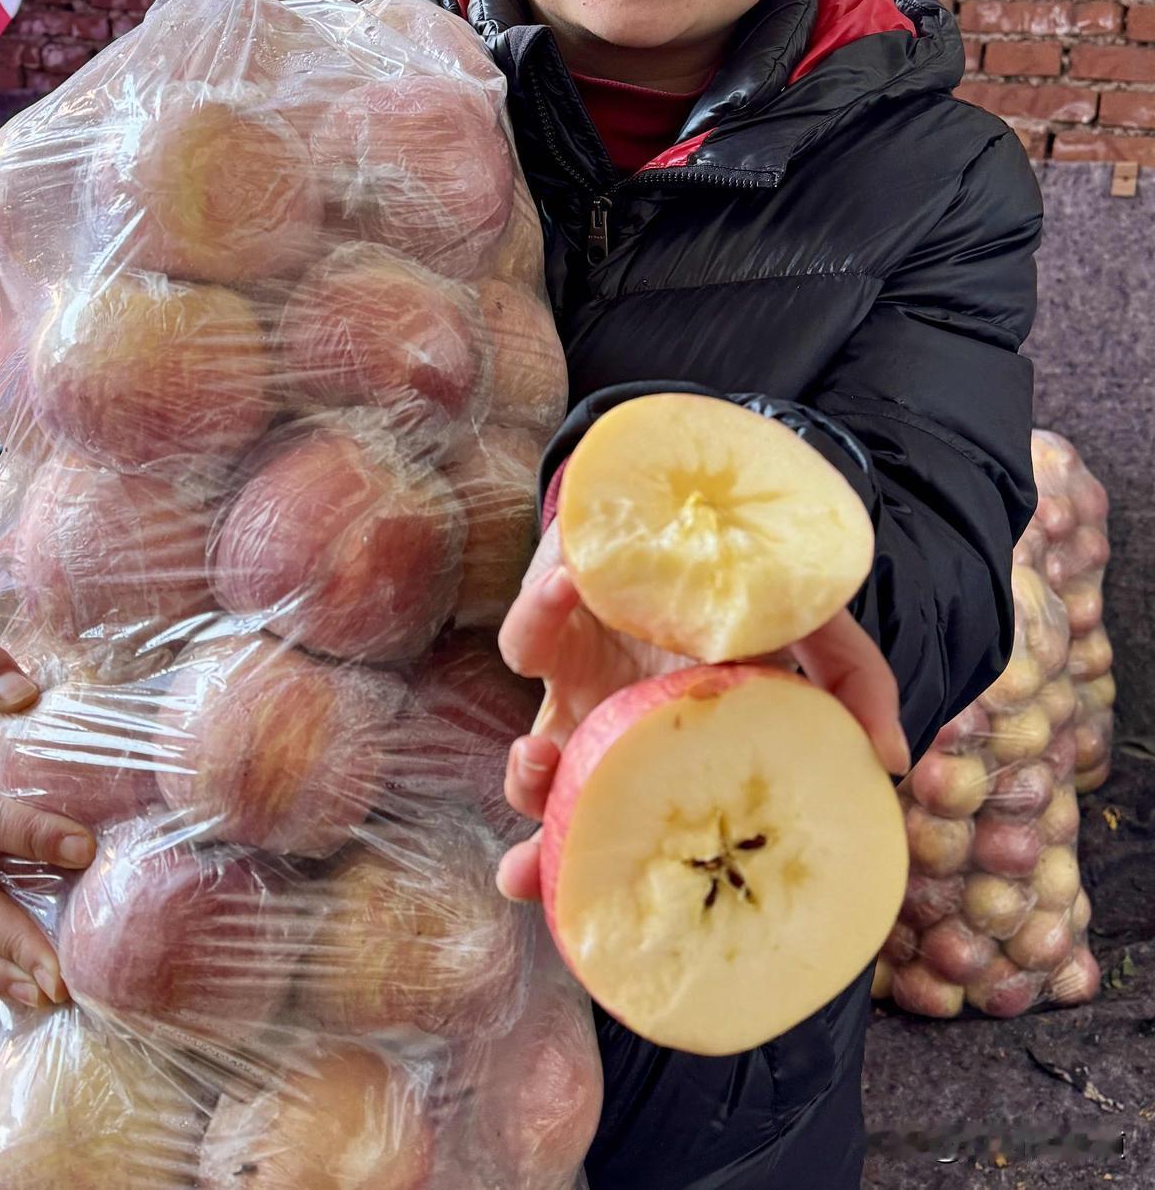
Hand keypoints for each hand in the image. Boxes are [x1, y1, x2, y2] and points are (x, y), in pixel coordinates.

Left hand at [496, 523, 909, 902]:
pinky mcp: (544, 629)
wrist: (685, 496)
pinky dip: (540, 619)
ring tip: (538, 760)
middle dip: (548, 856)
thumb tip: (892, 759)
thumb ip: (854, 679)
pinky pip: (528, 639)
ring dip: (526, 775)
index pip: (655, 826)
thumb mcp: (811, 620)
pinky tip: (565, 594)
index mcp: (684, 745)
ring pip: (532, 758)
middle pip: (581, 821)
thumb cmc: (745, 577)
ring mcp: (580, 689)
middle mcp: (628, 735)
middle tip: (532, 876)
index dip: (629, 877)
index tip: (609, 922)